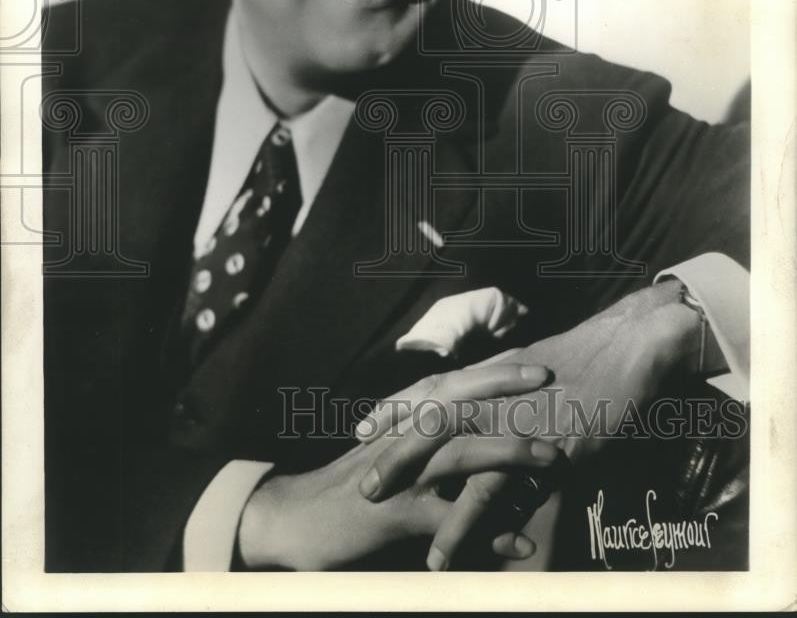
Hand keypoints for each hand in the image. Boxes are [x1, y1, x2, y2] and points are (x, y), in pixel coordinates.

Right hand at [238, 361, 553, 569]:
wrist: (290, 520)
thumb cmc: (345, 490)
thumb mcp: (388, 460)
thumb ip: (423, 448)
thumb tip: (464, 445)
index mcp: (403, 423)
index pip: (450, 385)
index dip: (488, 371)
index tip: (529, 360)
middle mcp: (402, 439)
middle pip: (456, 401)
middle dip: (503, 386)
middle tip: (547, 376)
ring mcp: (399, 476)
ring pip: (458, 454)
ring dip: (506, 453)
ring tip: (550, 456)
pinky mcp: (394, 516)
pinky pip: (448, 521)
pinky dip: (488, 533)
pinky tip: (521, 542)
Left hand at [356, 282, 701, 568]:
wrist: (627, 348)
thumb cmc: (586, 357)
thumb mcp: (536, 366)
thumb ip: (505, 386)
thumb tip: (486, 398)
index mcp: (491, 375)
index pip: (432, 389)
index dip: (396, 407)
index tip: (364, 424)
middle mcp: (492, 393)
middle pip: (428, 417)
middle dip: (391, 446)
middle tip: (362, 477)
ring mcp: (512, 420)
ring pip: (449, 451)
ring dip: (413, 480)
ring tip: (380, 507)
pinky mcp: (536, 450)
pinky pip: (492, 492)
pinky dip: (463, 522)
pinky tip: (444, 550)